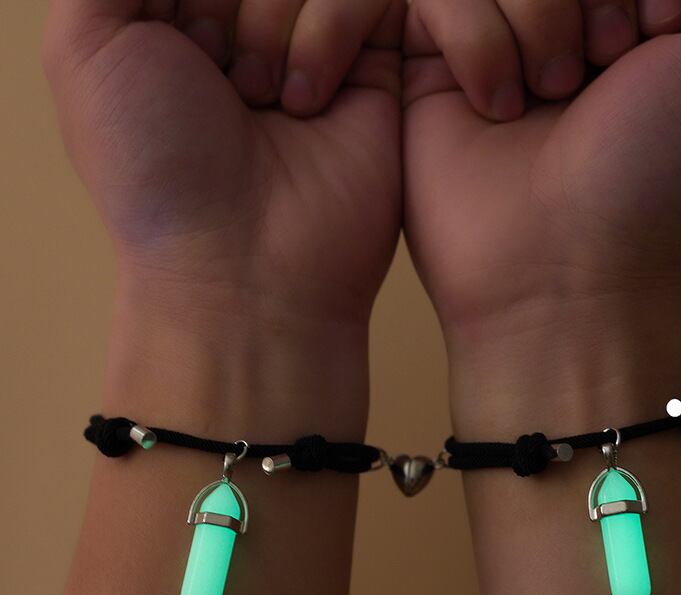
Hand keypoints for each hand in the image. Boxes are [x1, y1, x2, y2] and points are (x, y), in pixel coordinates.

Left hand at [44, 0, 404, 323]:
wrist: (247, 266)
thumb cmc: (160, 171)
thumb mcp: (86, 45)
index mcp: (176, 20)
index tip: (179, 47)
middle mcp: (247, 27)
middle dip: (223, 6)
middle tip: (220, 80)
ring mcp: (314, 46)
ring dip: (273, 22)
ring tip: (266, 104)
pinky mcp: (378, 69)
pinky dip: (331, 30)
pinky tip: (310, 103)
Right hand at [403, 0, 680, 329]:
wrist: (558, 276)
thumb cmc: (650, 183)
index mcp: (631, 18)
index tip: (645, 47)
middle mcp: (559, 25)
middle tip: (593, 75)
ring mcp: (493, 45)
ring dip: (534, 16)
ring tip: (543, 98)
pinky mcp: (429, 72)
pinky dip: (475, 40)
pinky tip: (495, 108)